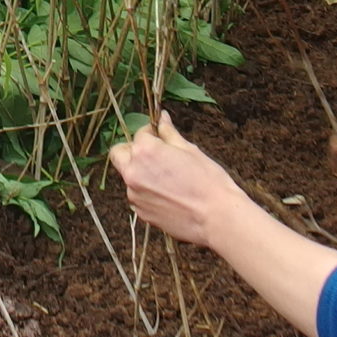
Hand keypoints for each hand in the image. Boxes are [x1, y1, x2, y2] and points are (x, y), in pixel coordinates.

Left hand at [108, 111, 243, 249]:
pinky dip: (147, 193)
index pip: (139, 134)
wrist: (218, 218)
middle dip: (132, 150)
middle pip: (119, 154)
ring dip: (141, 173)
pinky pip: (138, 196)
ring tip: (169, 180)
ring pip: (129, 176)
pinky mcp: (141, 213)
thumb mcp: (190, 150)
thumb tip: (162, 118)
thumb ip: (169, 133)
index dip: (151, 134)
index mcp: (145, 152)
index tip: (161, 138)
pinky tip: (170, 196)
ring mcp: (134, 195)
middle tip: (154, 154)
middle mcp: (133, 172)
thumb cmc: (209, 182)